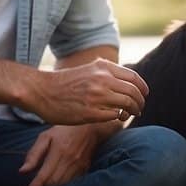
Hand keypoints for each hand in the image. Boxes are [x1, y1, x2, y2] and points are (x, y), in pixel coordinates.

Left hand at [20, 125, 102, 185]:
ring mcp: (79, 166)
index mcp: (58, 151)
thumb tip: (22, 171)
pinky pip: (72, 183)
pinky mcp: (85, 169)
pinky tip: (56, 185)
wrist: (90, 127)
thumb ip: (34, 154)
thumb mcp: (45, 137)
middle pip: (53, 183)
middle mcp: (69, 160)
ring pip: (63, 185)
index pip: (44, 175)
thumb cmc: (64, 130)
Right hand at [32, 58, 148, 124]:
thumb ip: (106, 73)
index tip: (145, 95)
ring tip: (130, 115)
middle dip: (140, 102)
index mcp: (103, 68)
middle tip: (140, 108)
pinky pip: (114, 116)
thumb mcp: (88, 69)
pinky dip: (118, 117)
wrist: (41, 90)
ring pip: (127, 104)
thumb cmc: (65, 82)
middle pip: (134, 92)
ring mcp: (97, 96)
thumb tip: (127, 81)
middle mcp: (102, 80)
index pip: (133, 78)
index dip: (143, 88)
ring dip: (132, 111)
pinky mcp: (90, 112)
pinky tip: (116, 118)